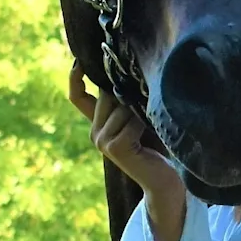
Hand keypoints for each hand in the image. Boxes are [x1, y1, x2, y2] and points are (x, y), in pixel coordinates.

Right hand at [68, 61, 182, 201]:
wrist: (165, 180)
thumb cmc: (158, 144)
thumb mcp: (140, 115)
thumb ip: (127, 99)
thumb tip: (122, 71)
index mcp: (99, 123)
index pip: (78, 97)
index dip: (75, 77)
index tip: (79, 59)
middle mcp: (95, 132)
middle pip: (106, 94)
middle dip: (128, 93)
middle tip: (147, 109)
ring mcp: (102, 141)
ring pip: (121, 106)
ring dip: (140, 111)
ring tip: (150, 126)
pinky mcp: (114, 147)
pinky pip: (131, 120)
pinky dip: (144, 123)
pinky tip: (150, 136)